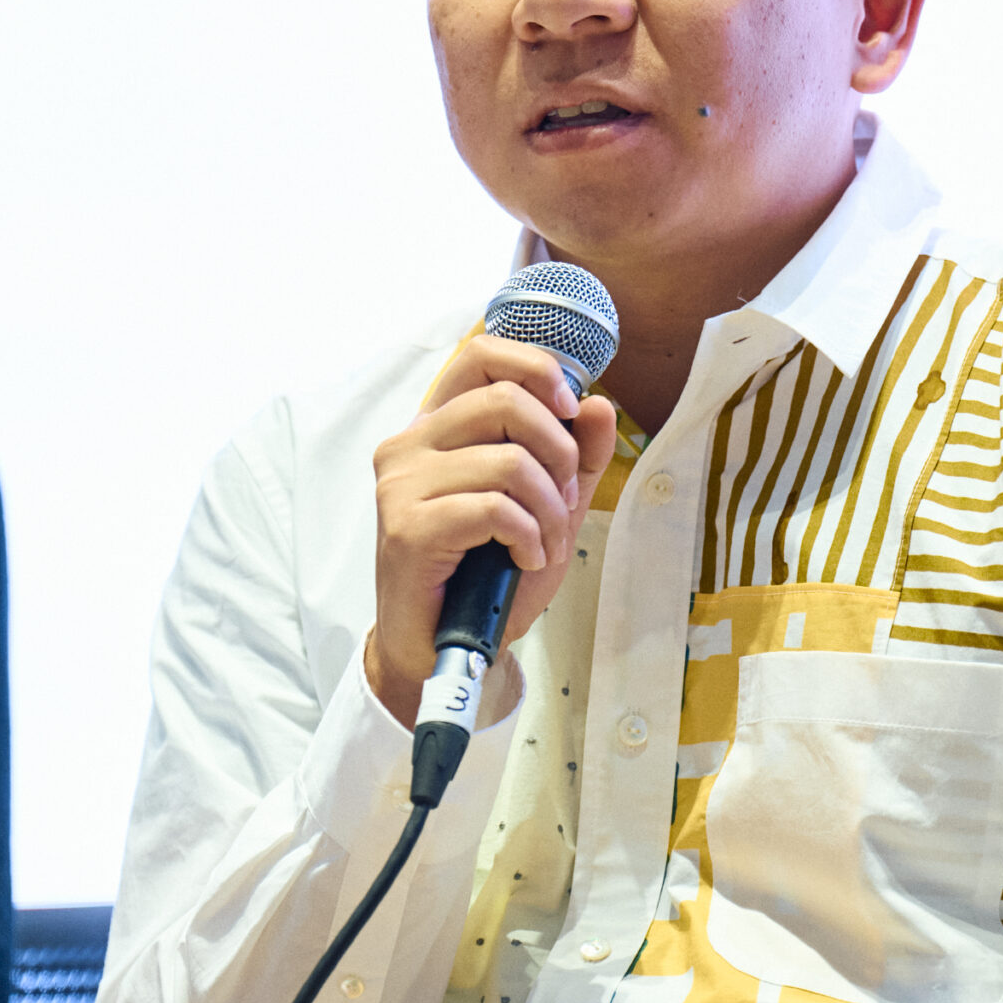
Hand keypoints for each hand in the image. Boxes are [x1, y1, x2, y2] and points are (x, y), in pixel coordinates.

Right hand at [367, 335, 616, 727]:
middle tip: (565, 498)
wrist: (445, 647)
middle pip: (505, 401)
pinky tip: (525, 560)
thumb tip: (599, 405)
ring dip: (549, 510)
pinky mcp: (408, 528)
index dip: (536, 368)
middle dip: (559, 452)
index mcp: (437, 427)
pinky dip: (529, 537)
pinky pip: (495, 509)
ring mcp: (403, 485)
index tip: (569, 409)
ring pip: (509, 461)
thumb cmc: (487, 575)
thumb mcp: (547, 507)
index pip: (480, 355)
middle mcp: (410, 445)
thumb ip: (574, 455)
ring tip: (545, 543)